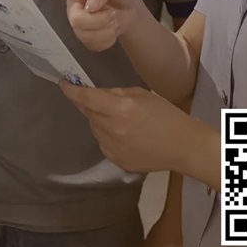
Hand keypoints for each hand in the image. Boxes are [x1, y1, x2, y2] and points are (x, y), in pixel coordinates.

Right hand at [21, 0, 141, 50]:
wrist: (132, 11)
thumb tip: (88, 6)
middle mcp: (72, 6)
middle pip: (76, 20)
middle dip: (99, 20)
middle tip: (113, 14)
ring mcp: (77, 24)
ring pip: (85, 35)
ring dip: (106, 29)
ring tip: (114, 20)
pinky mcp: (86, 40)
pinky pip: (93, 46)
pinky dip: (108, 40)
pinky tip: (111, 31)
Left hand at [60, 84, 182, 173]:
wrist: (182, 146)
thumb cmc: (165, 114)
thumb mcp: (141, 94)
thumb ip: (115, 93)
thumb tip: (96, 95)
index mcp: (120, 108)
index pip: (86, 99)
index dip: (72, 91)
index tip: (63, 84)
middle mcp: (113, 129)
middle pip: (89, 114)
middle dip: (89, 105)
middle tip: (99, 100)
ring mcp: (114, 149)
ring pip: (95, 130)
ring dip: (99, 121)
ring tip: (119, 120)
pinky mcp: (118, 162)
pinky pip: (103, 144)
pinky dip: (107, 136)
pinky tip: (124, 135)